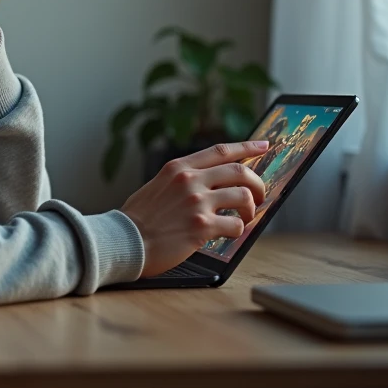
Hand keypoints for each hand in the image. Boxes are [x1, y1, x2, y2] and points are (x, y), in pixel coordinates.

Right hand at [120, 142, 268, 276]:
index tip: (263, 146)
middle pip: (240, 172)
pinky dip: (238, 230)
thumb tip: (211, 183)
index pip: (220, 151)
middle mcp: (189, 180)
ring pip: (243, 196)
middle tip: (259, 194)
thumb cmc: (139, 219)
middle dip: (257, 183)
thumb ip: (182, 180)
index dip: (247, 147)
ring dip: (251, 208)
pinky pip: (235, 225)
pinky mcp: (201, 227)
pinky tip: (228, 234)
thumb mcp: (157, 186)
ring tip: (245, 217)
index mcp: (178, 167)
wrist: (123, 241)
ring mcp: (196, 202)